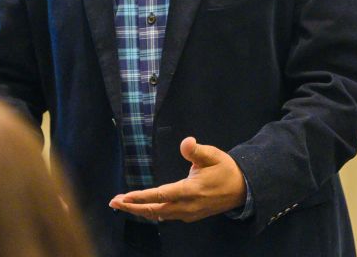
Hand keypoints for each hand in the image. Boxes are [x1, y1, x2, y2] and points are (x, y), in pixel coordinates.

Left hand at [109, 136, 245, 222]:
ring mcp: (188, 214)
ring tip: (123, 205)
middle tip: (114, 203)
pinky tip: (144, 209)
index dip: (140, 197)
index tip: (123, 197)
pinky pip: (167, 216)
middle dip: (133, 207)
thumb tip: (185, 141)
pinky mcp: (190, 216)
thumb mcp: (213, 155)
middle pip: (154, 210)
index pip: (160, 195)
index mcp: (190, 191)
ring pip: (159, 215)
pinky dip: (152, 213)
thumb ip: (196, 150)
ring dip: (140, 211)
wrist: (243, 190)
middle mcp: (186, 206)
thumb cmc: (225, 169)